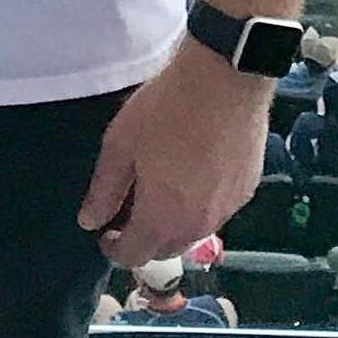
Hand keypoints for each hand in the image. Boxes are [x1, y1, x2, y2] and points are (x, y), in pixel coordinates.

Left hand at [78, 44, 273, 269]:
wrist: (225, 81)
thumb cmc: (165, 110)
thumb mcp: (121, 145)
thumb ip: (104, 190)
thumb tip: (90, 222)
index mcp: (161, 218)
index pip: (134, 257)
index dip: (114, 250)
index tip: (105, 233)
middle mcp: (197, 226)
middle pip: (165, 251)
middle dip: (143, 240)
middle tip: (129, 209)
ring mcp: (227, 210)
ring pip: (193, 233)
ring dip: (172, 225)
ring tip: (159, 191)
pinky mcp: (247, 191)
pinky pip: (216, 212)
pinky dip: (198, 206)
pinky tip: (191, 176)